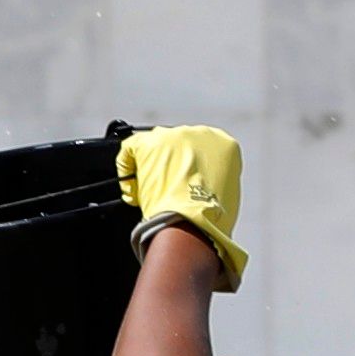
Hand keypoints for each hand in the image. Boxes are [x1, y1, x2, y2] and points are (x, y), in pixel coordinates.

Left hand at [118, 123, 247, 287]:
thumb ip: (214, 177)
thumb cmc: (212, 218)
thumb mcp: (226, 192)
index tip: (188, 182)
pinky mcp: (146, 143)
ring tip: (152, 192)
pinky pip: (130, 149)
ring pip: (156, 146)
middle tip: (169, 188)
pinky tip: (132, 187)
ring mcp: (170, 136)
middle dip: (172, 164)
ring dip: (152, 166)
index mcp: (224, 143)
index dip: (194, 168)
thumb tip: (201, 183)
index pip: (205, 149)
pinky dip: (127, 166)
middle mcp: (198, 133)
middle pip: (179, 145)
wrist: (191, 222)